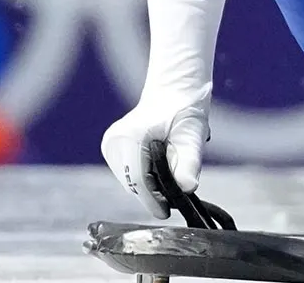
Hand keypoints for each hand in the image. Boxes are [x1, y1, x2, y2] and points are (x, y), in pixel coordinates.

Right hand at [101, 93, 208, 218]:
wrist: (174, 91)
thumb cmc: (183, 108)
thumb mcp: (192, 134)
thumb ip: (189, 161)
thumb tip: (187, 187)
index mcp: (127, 137)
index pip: (136, 179)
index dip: (153, 200)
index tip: (167, 212)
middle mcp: (113, 142)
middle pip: (132, 183)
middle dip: (153, 194)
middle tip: (176, 196)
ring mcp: (110, 146)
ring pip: (130, 182)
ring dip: (149, 187)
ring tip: (171, 179)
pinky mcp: (114, 150)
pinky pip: (129, 174)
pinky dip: (145, 178)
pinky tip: (160, 173)